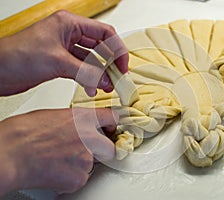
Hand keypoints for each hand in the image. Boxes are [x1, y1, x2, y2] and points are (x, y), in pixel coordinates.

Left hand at [0, 10, 127, 96]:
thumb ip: (85, 72)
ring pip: (92, 60)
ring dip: (100, 73)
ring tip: (106, 86)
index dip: (117, 49)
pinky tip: (92, 88)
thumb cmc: (15, 56)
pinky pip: (82, 69)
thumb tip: (105, 81)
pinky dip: (89, 79)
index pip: (104, 33)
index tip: (123, 66)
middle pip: (100, 46)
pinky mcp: (61, 62)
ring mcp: (65, 49)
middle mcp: (69, 34)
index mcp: (69, 24)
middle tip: (117, 78)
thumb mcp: (56, 61)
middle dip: (110, 63)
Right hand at [0, 107, 116, 195]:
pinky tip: (56, 170)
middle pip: (110, 147)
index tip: (111, 128)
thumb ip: (74, 121)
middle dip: (101, 150)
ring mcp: (86, 159)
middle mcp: (90, 137)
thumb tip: (80, 127)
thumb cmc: (23, 133)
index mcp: (83, 118)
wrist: (10, 154)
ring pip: (93, 164)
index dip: (111, 124)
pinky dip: (72, 176)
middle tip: (84, 150)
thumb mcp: (54, 116)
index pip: (112, 117)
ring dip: (82, 163)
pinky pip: (82, 178)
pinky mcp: (79, 178)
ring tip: (60, 160)